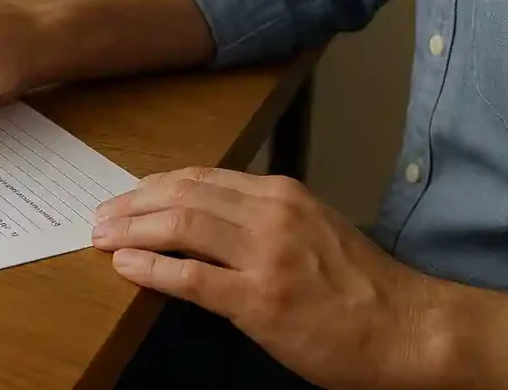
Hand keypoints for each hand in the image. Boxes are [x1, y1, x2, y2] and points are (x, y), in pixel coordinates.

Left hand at [92, 168, 445, 389]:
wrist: (408, 329)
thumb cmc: (359, 285)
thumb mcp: (311, 229)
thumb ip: (260, 218)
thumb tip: (201, 219)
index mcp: (279, 194)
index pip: (199, 179)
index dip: (152, 186)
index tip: (126, 197)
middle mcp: (270, 213)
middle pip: (181, 196)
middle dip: (131, 205)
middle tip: (99, 216)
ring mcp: (265, 255)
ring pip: (180, 226)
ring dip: (131, 230)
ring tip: (101, 236)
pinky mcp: (260, 299)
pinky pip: (191, 277)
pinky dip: (151, 267)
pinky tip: (125, 265)